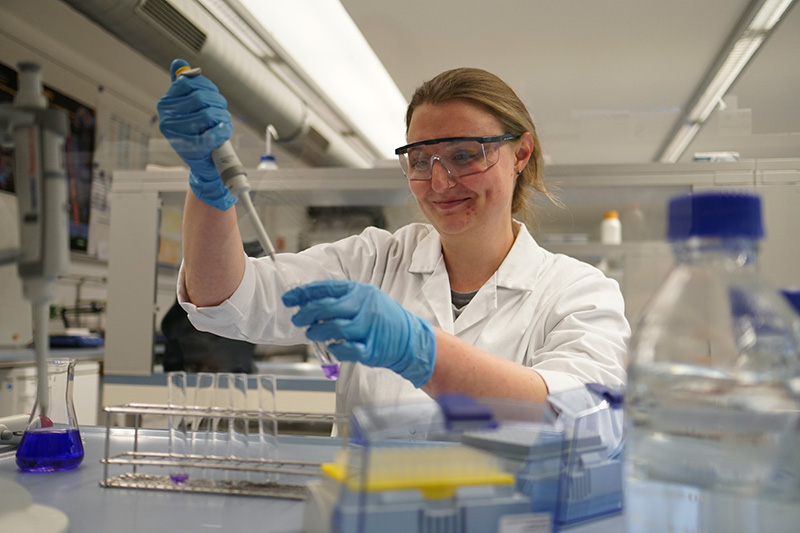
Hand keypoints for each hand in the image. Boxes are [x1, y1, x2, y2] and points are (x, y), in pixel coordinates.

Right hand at [157, 58, 235, 209]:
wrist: (202, 162)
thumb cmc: (196, 131)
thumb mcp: (187, 107)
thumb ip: (183, 84)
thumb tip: (179, 63)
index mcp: (166, 104)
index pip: (189, 83)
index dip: (208, 86)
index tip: (213, 95)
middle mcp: (167, 118)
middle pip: (200, 97)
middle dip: (218, 102)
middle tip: (222, 110)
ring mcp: (177, 134)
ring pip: (208, 114)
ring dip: (223, 117)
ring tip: (223, 122)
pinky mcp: (190, 149)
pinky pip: (211, 134)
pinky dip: (222, 131)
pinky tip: (224, 130)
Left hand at [282, 280, 435, 386]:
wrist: (410, 339)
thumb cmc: (383, 319)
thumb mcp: (366, 300)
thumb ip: (342, 300)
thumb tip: (309, 302)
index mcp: (361, 292)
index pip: (327, 288)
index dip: (304, 293)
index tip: (289, 299)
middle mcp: (366, 307)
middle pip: (328, 307)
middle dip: (306, 313)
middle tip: (298, 319)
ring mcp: (370, 328)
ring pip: (334, 328)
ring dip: (318, 332)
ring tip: (312, 334)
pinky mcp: (372, 349)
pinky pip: (347, 350)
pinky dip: (336, 349)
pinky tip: (332, 348)